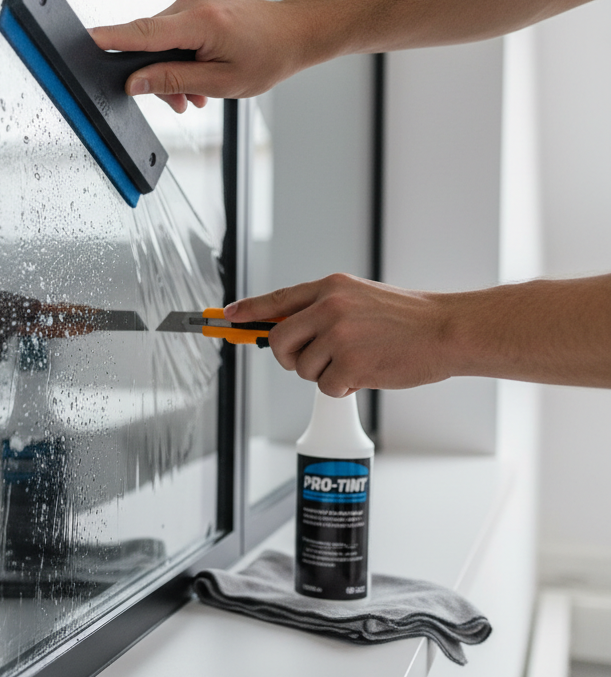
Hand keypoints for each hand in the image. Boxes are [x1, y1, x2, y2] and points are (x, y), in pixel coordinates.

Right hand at [88, 0, 314, 112]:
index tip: (85, 40)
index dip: (110, 38)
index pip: (143, 32)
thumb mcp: (220, 82)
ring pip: (159, 40)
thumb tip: (134, 83)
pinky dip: (179, 55)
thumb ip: (172, 81)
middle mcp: (192, 2)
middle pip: (148, 41)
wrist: (294, 32)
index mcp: (201, 21)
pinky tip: (198, 74)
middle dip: (156, 75)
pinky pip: (172, 32)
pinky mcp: (195, 2)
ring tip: (196, 94)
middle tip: (181, 102)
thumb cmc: (267, 57)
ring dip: (170, 69)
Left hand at [225, 273, 454, 396]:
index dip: (249, 311)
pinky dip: (343, 387)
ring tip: (358, 361)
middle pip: (280, 341)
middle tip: (314, 361)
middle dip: (290, 357)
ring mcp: (338, 336)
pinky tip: (367, 373)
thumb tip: (285, 332)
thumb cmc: (407, 320)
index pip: (278, 300)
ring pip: (304, 369)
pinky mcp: (350, 364)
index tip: (229, 317)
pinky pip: (326, 387)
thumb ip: (323, 310)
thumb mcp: (360, 299)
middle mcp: (329, 307)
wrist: (447, 331)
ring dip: (325, 374)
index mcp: (331, 288)